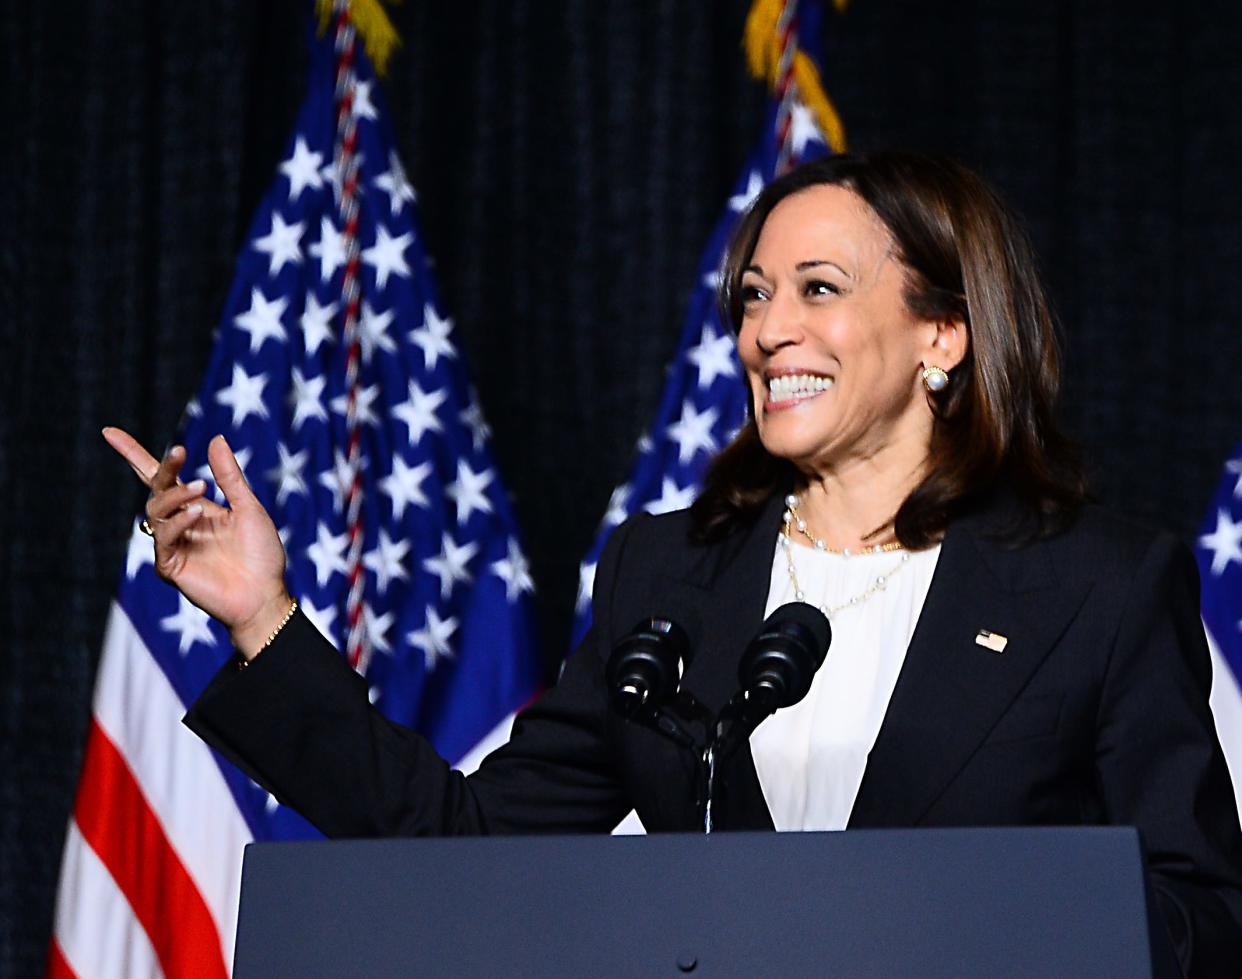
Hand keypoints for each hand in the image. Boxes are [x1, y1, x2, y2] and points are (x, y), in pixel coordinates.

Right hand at [103, 427, 292, 656]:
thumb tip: (215, 438)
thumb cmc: (262, 554)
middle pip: (156, 489)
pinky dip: (179, 522)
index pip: (160, 478)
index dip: (133, 455)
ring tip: (202, 488)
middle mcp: (181, 524)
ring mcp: (173, 545)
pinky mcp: (170, 566)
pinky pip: (164, 538)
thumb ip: (229, 477)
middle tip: (180, 451)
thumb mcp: (249, 508)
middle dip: (164, 468)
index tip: (109, 432)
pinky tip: (198, 513)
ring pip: (156, 511)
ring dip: (177, 496)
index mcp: (196, 508)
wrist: (266, 594)